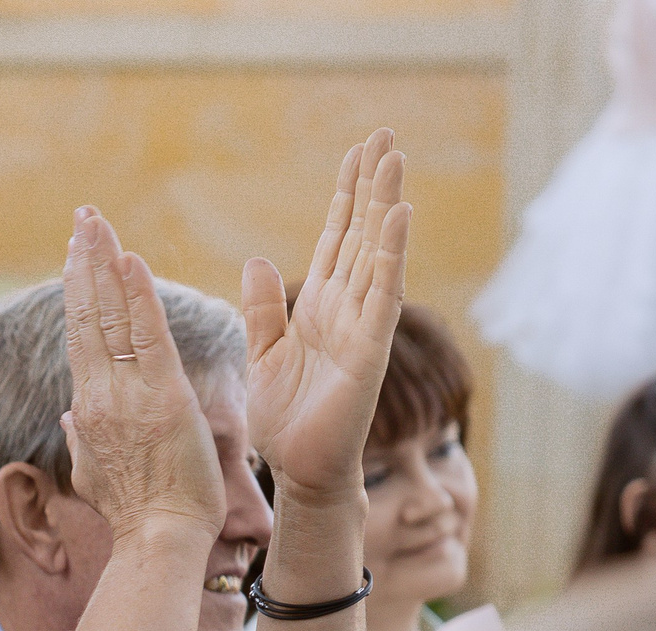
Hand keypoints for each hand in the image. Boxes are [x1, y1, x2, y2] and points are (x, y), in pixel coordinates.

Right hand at [59, 207, 226, 548]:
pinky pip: (145, 337)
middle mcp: (99, 396)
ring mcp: (128, 395)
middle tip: (83, 218)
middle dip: (84, 262)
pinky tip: (129, 260)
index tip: (76, 257)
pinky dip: (137, 297)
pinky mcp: (162, 397)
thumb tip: (68, 416)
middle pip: (87, 316)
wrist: (158, 541)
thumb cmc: (136, 515)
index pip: (81, 338)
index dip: (78, 293)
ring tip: (97, 223)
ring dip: (104, 264)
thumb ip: (82, 441)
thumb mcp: (95, 475)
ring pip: (110, 318)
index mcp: (89, 410)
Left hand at [244, 130, 411, 499]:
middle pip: (361, 234)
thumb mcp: (263, 355)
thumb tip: (256, 260)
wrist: (300, 471)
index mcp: (318, 307)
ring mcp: (362, 326)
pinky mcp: (369, 351)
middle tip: (384, 135)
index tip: (356, 153)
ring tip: (394, 159)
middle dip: (371, 185)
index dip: (346, 196)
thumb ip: (262, 309)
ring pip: (377, 253)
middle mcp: (346, 308)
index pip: (335, 239)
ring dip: (386, 206)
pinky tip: (398, 218)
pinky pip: (383, 295)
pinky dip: (390, 256)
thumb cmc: (286, 419)